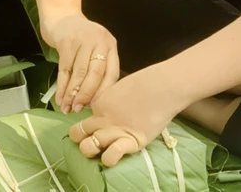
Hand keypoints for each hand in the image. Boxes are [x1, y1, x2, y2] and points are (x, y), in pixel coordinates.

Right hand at [42, 12, 119, 112]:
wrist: (61, 16)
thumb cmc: (80, 36)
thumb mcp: (95, 47)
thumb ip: (98, 67)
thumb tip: (94, 99)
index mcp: (110, 45)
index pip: (112, 73)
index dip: (103, 92)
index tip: (96, 107)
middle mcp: (99, 41)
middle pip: (95, 74)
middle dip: (86, 95)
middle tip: (79, 109)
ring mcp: (82, 40)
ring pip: (79, 73)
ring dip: (72, 94)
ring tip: (67, 108)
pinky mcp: (66, 42)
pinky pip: (64, 70)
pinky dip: (61, 86)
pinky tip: (60, 98)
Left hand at [68, 68, 183, 166]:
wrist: (163, 86)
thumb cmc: (147, 82)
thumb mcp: (120, 88)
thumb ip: (111, 100)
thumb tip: (111, 109)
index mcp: (99, 103)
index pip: (83, 120)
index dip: (87, 127)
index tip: (95, 129)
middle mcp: (102, 118)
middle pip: (77, 133)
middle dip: (81, 140)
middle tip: (92, 142)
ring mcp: (114, 130)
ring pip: (88, 147)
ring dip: (91, 151)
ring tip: (101, 150)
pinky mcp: (131, 141)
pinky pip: (111, 155)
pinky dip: (109, 158)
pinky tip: (114, 155)